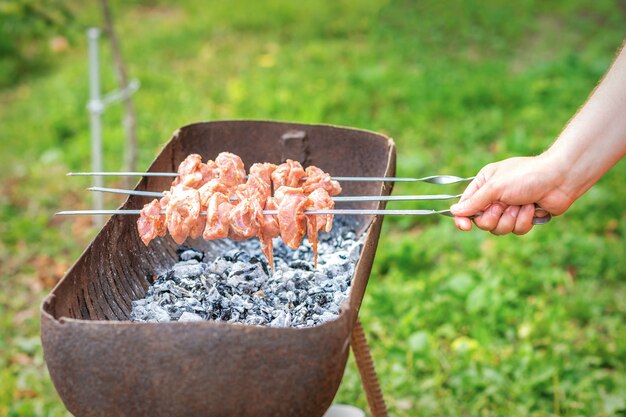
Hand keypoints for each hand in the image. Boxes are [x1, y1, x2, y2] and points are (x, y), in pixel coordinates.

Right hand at [450, 154, 573, 234]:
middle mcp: (494, 198)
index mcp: (484, 185)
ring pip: (499, 229)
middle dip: (494, 217)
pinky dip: (525, 220)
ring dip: (511, 218)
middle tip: (503, 206)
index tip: (464, 226)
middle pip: (482, 222)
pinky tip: (532, 208)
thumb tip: (454, 211)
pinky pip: (517, 230)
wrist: (560, 178)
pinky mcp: (524, 218)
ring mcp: (510, 209)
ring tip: (521, 205)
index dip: (463, 218)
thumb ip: (474, 202)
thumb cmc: (526, 175)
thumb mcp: (495, 187)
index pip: (466, 206)